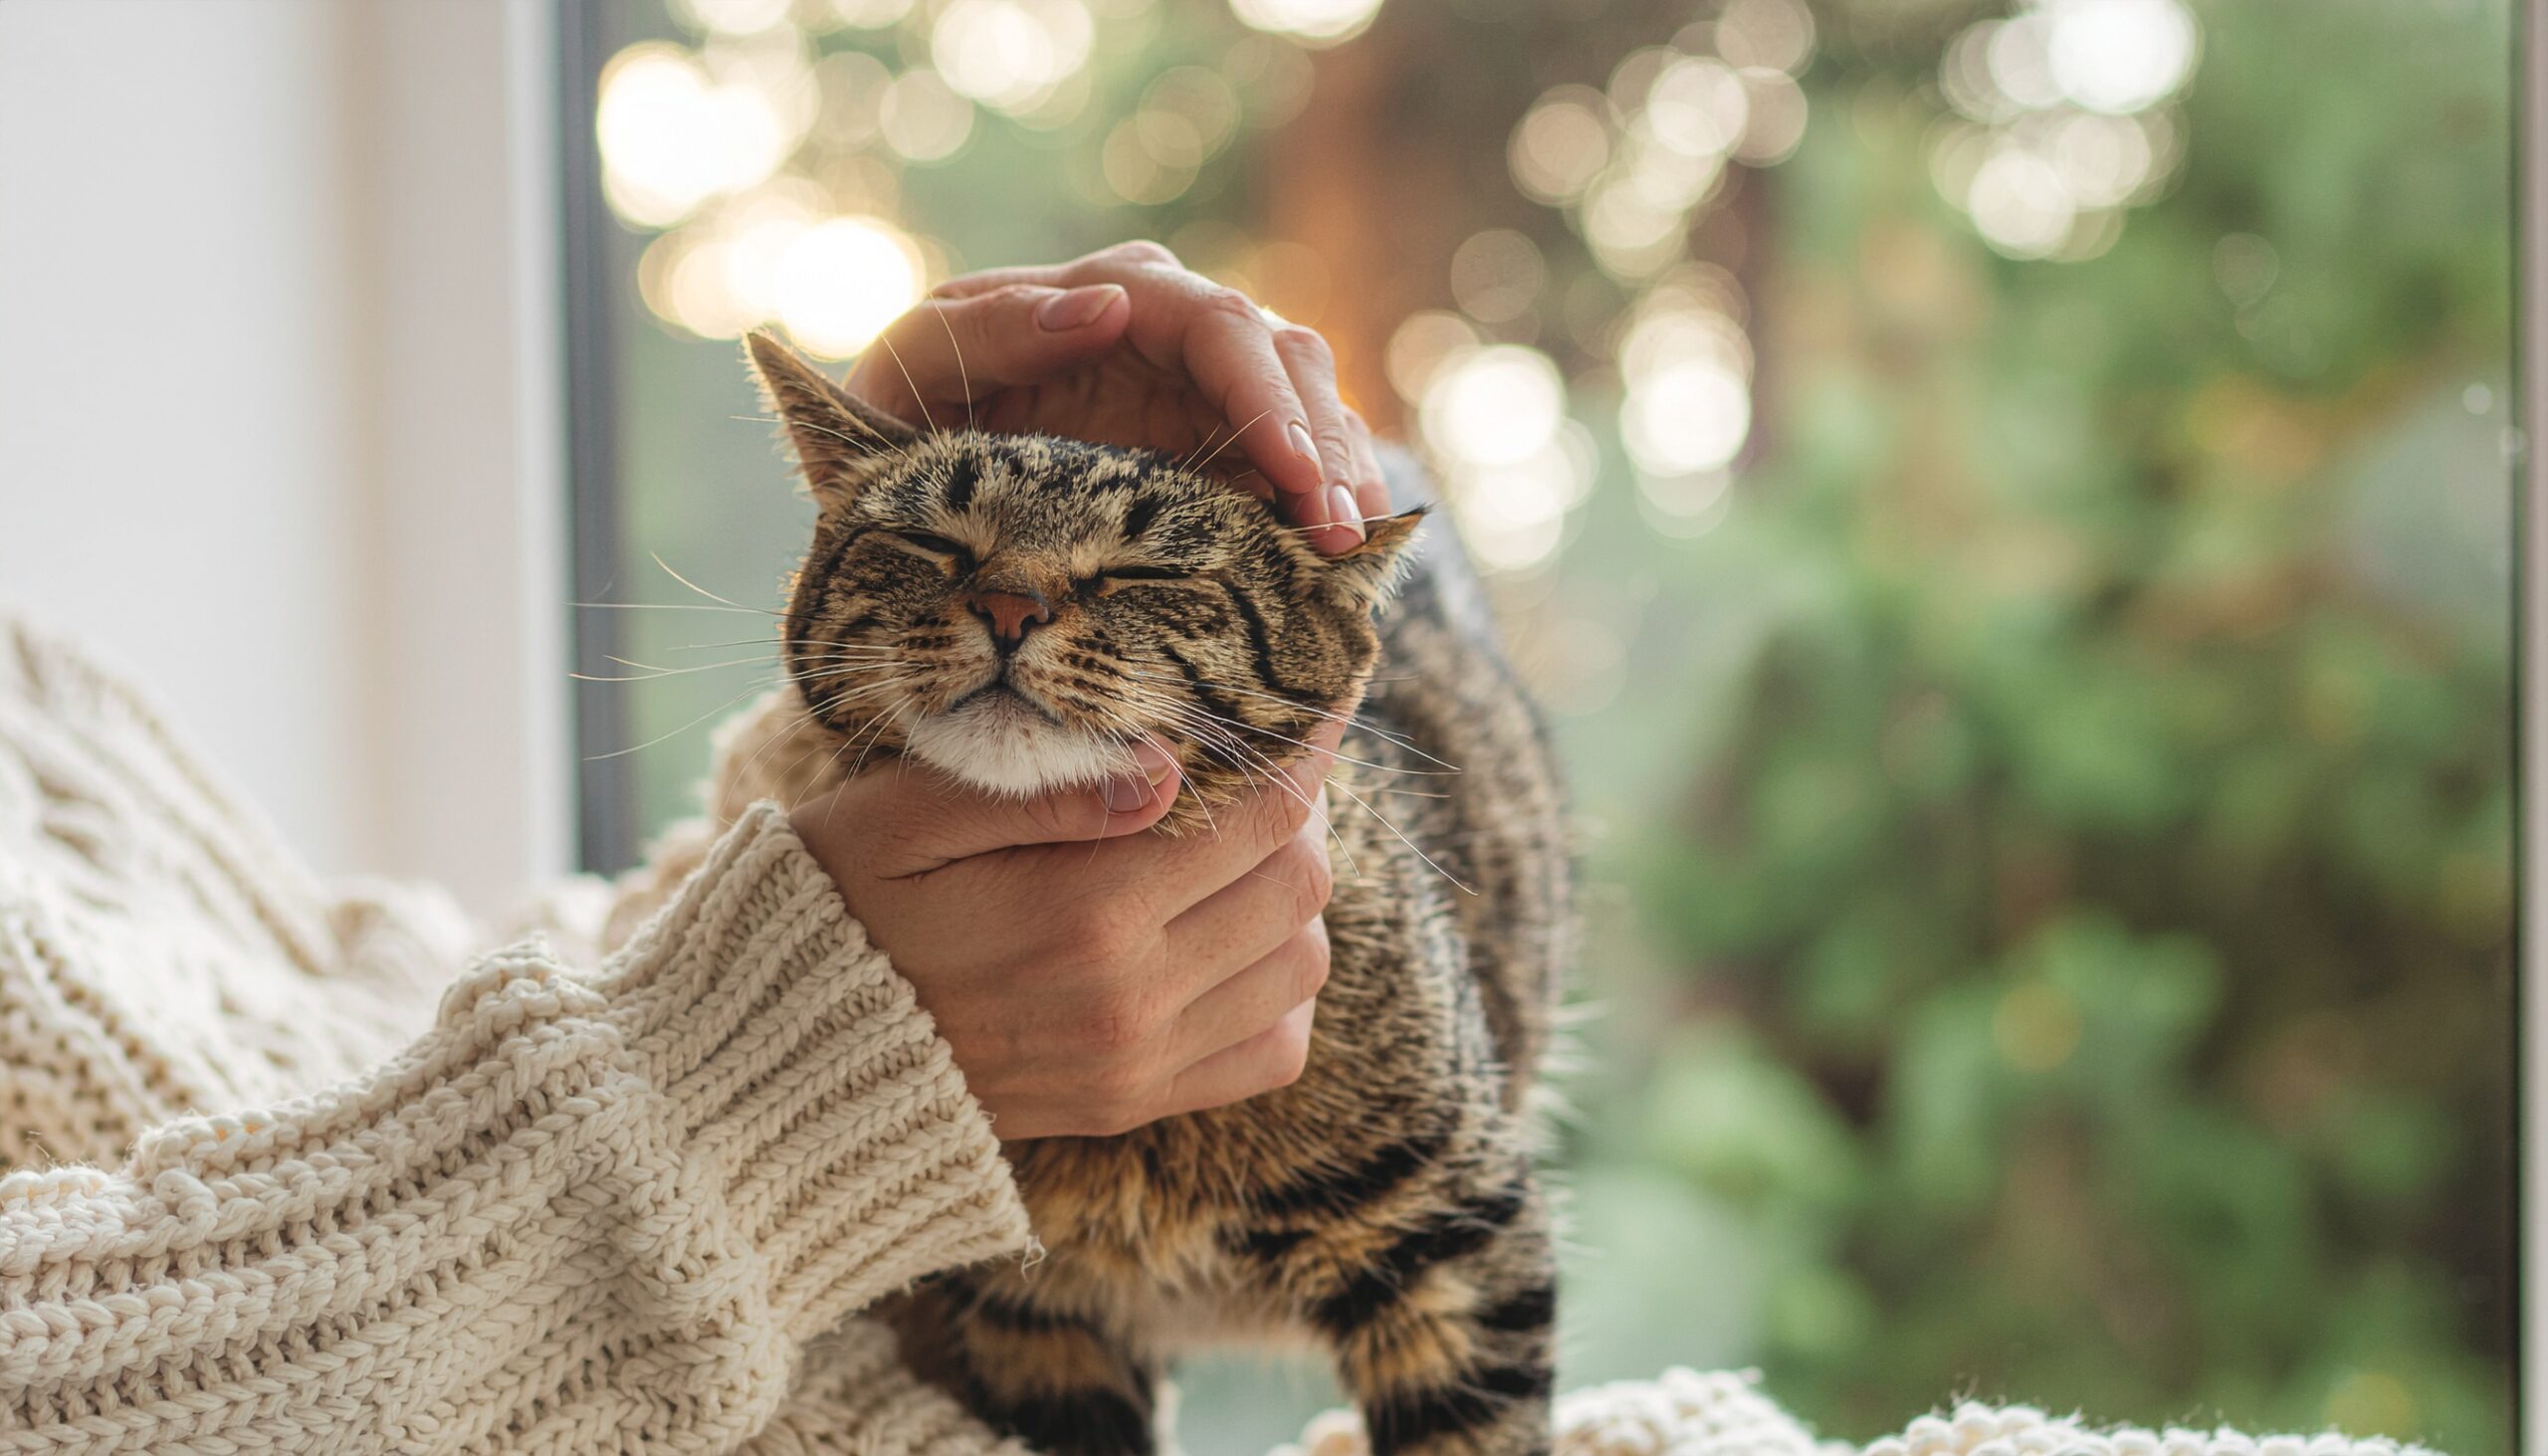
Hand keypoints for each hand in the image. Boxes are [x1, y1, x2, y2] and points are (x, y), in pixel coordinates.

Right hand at [786, 720, 1346, 1139]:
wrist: (777, 1063)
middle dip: (1299, 813)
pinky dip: (1278, 989)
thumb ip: (1041, 789)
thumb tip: (1169, 764)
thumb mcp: (903, 817)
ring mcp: (1139, 1063)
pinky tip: (1225, 939)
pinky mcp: (1132, 1102)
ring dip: (1292, 897)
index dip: (1306, 747)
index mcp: (1086, 914)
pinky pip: (1271, 1050)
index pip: (1264, 816)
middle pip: (1300, 886)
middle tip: (1255, 767)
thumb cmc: (833, 908)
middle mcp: (1133, 998)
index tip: (1312, 698)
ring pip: (1302, 966)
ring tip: (1238, 848)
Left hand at [841, 241, 1389, 555]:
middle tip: (1336, 533)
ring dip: (1342, 476)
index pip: (1218, 322)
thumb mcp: (913, 369)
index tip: (1295, 471)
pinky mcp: (1223, 449)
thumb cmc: (907, 415)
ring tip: (1350, 552)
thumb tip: (1105, 305)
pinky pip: (1303, 462)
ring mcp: (1206, 389)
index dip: (1266, 394)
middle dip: (1322, 444)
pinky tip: (1345, 559)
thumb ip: (989, 328)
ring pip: (1313, 406)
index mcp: (1111, 293)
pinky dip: (1333, 502)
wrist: (906, 480)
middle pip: (1288, 361)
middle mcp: (1175, 330)